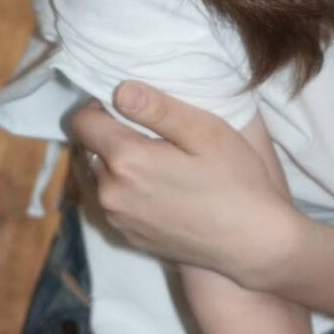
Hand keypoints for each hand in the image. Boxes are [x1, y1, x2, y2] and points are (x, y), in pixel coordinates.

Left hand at [67, 82, 300, 289]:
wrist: (251, 243)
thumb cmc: (235, 180)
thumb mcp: (206, 131)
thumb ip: (160, 109)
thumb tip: (121, 90)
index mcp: (126, 161)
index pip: (82, 122)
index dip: (101, 104)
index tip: (131, 104)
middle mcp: (111, 194)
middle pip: (90, 149)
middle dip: (112, 133)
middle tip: (155, 131)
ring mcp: (118, 220)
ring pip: (99, 176)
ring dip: (117, 162)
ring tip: (159, 159)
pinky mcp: (128, 238)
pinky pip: (112, 202)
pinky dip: (126, 188)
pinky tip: (161, 187)